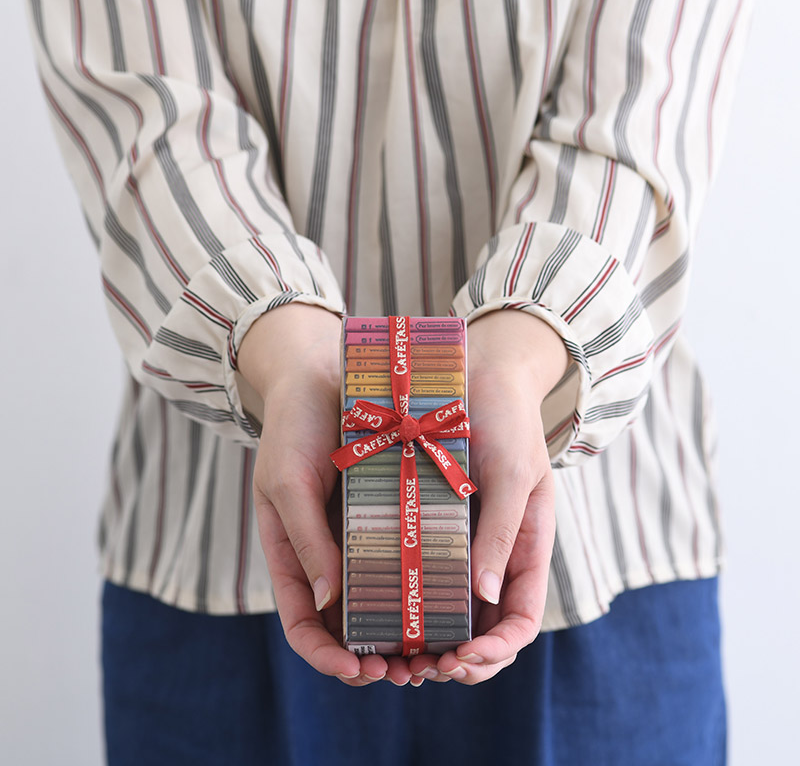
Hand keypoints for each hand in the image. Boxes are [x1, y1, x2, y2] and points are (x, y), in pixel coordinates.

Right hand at [238, 304, 413, 685]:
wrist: (321, 377)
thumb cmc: (293, 429)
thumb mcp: (288, 482)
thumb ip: (305, 540)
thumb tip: (328, 603)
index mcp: (292, 555)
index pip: (302, 624)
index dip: (325, 655)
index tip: (357, 670)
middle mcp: (327, 554)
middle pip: (346, 624)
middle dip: (374, 656)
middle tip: (410, 672)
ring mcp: (359, 537)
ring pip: (380, 600)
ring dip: (404, 630)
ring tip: (436, 649)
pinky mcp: (389, 514)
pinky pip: (405, 559)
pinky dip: (421, 586)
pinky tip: (448, 597)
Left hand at [407, 310, 567, 684]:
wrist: (478, 375)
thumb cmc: (507, 420)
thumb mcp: (514, 472)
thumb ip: (503, 532)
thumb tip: (488, 599)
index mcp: (525, 548)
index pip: (521, 621)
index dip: (497, 652)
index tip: (461, 659)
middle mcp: (493, 555)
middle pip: (483, 630)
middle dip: (458, 660)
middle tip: (419, 669)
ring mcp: (462, 543)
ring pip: (448, 612)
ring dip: (426, 640)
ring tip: (393, 657)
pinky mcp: (431, 526)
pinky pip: (420, 574)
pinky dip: (405, 602)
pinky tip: (376, 610)